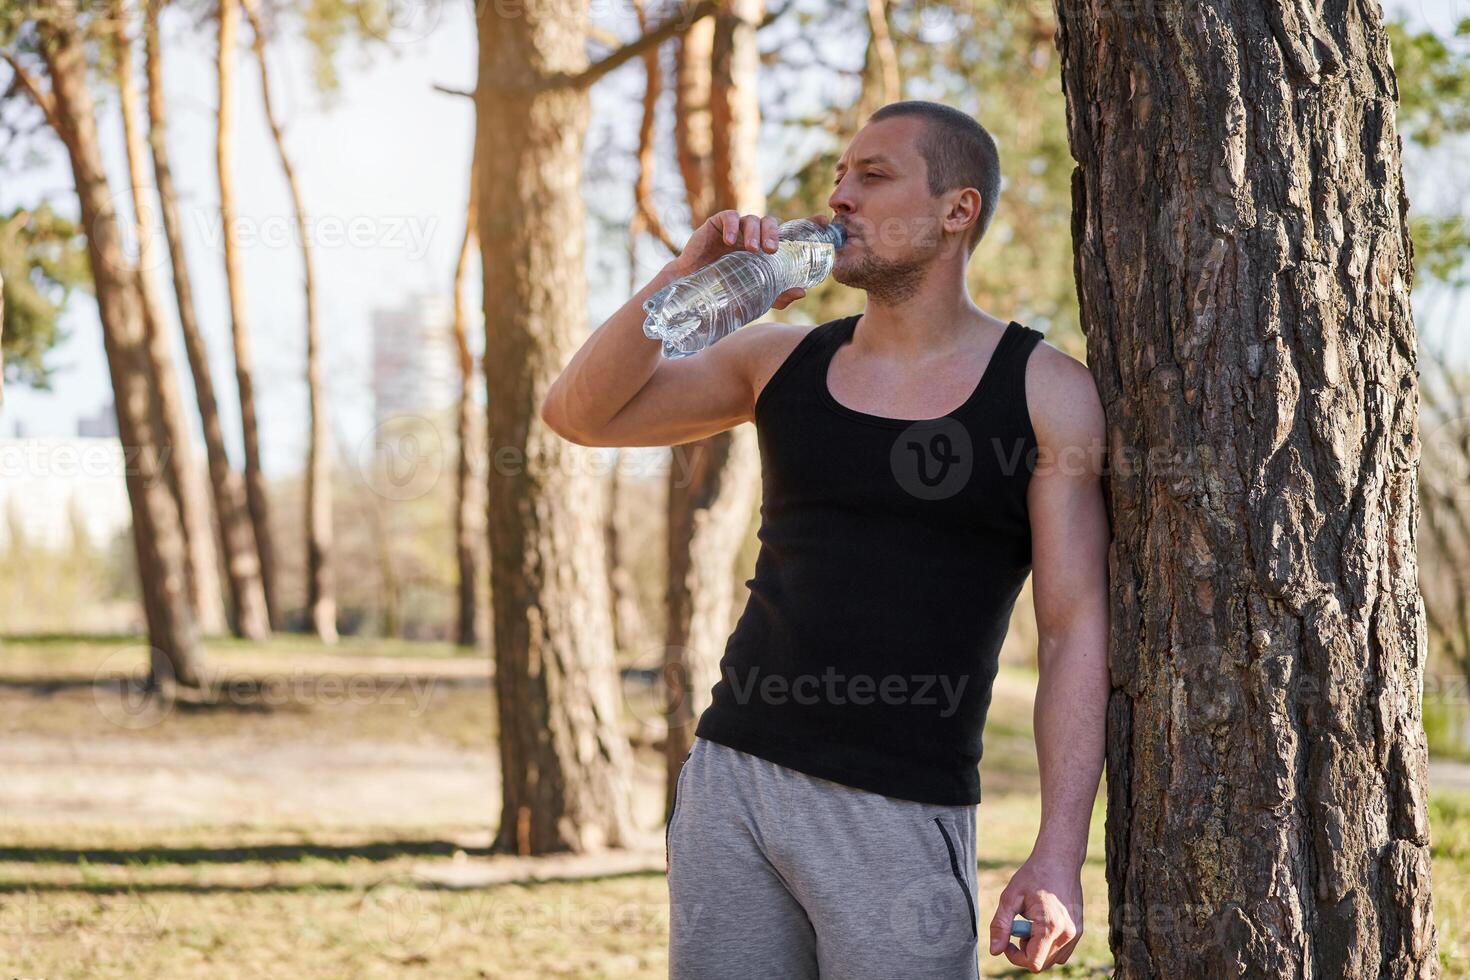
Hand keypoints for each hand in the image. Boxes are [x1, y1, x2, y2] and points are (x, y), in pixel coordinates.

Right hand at [666, 210, 820, 310]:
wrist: (692, 292)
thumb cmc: (726, 292)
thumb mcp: (756, 295)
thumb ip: (778, 294)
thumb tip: (802, 292)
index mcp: (766, 248)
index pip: (790, 231)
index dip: (807, 224)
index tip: (823, 222)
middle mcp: (754, 236)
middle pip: (771, 223)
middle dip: (775, 233)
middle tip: (773, 250)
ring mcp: (735, 229)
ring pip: (752, 219)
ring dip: (755, 232)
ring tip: (752, 250)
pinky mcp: (716, 225)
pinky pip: (729, 217)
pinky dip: (732, 227)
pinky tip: (731, 242)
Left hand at [988, 853, 1082, 971]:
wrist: (1059, 860)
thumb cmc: (1033, 875)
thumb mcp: (1010, 897)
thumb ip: (1001, 925)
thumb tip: (995, 951)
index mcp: (1050, 927)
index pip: (1033, 963)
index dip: (1015, 956)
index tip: (1008, 939)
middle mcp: (1067, 934)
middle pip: (1042, 963)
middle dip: (1026, 951)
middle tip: (1018, 927)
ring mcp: (1075, 933)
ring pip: (1052, 959)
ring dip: (1038, 949)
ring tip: (1031, 924)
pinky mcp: (1079, 930)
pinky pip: (1062, 952)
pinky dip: (1049, 945)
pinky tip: (1042, 924)